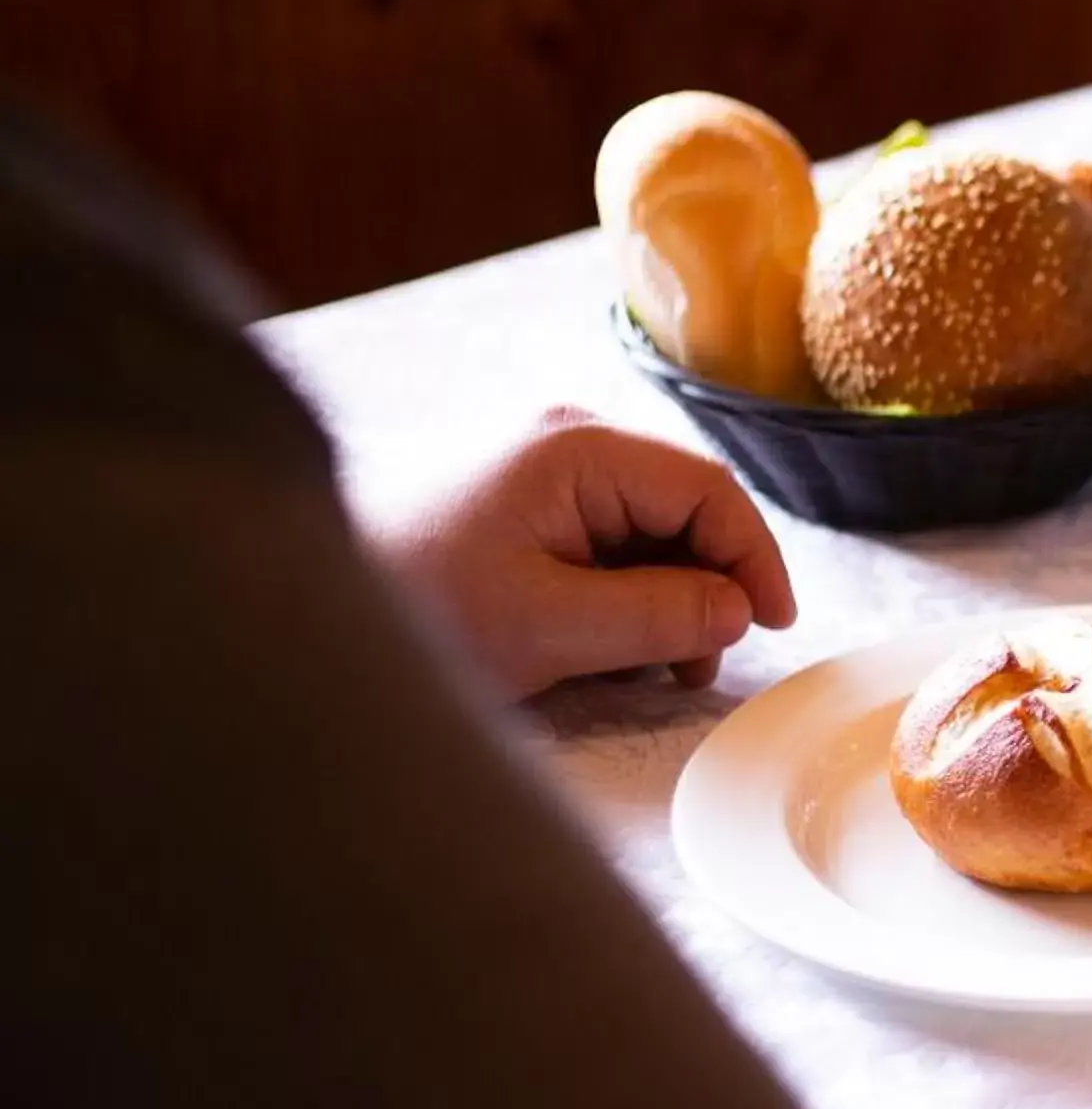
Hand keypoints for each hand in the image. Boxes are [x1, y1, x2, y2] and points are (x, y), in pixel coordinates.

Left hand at [372, 412, 796, 698]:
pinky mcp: (521, 502)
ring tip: (649, 667)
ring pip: (648, 529)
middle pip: (683, 506)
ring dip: (666, 597)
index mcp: (578, 449)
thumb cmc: (419, 607)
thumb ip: (660, 616)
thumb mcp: (550, 627)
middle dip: (708, 586)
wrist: (302, 607)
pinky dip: (623, 593)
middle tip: (699, 666)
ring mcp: (541, 468)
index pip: (710, 490)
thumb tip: (739, 611)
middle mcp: (566, 441)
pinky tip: (605, 646)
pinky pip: (605, 540)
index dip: (755, 559)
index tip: (771, 627)